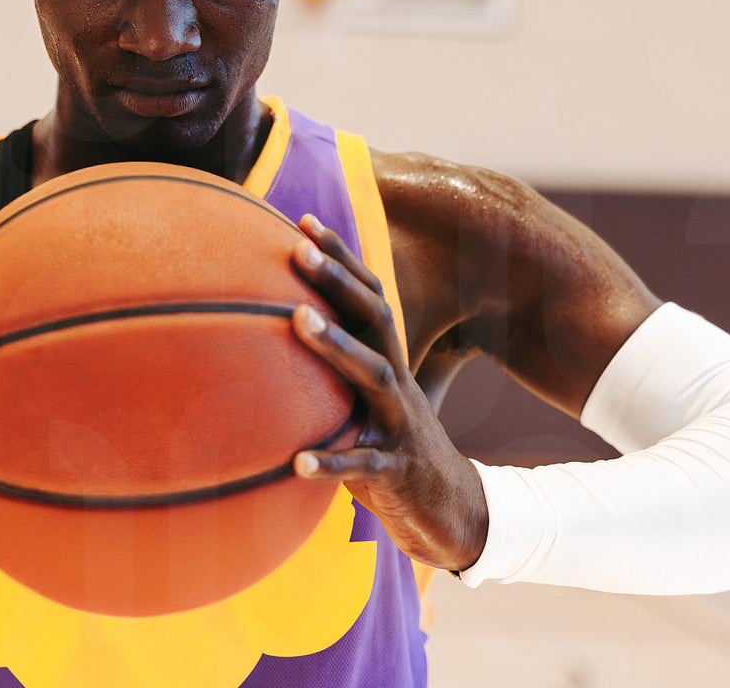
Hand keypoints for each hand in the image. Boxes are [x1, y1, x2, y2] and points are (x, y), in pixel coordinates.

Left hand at [289, 214, 487, 572]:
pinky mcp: (396, 470)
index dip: (341, 258)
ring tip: (297, 320)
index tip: (303, 221)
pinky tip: (298, 463)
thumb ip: (336, 368)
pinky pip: (363, 463)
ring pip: (371, 376)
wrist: (449, 508)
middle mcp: (395, 381)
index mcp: (386, 360)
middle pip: (371, 319)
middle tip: (298, 249)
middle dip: (336, 280)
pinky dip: (332, 463)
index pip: (367, 296)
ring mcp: (399, 422)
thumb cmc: (391, 444)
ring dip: (335, 346)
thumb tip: (281, 329)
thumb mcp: (367, 399)